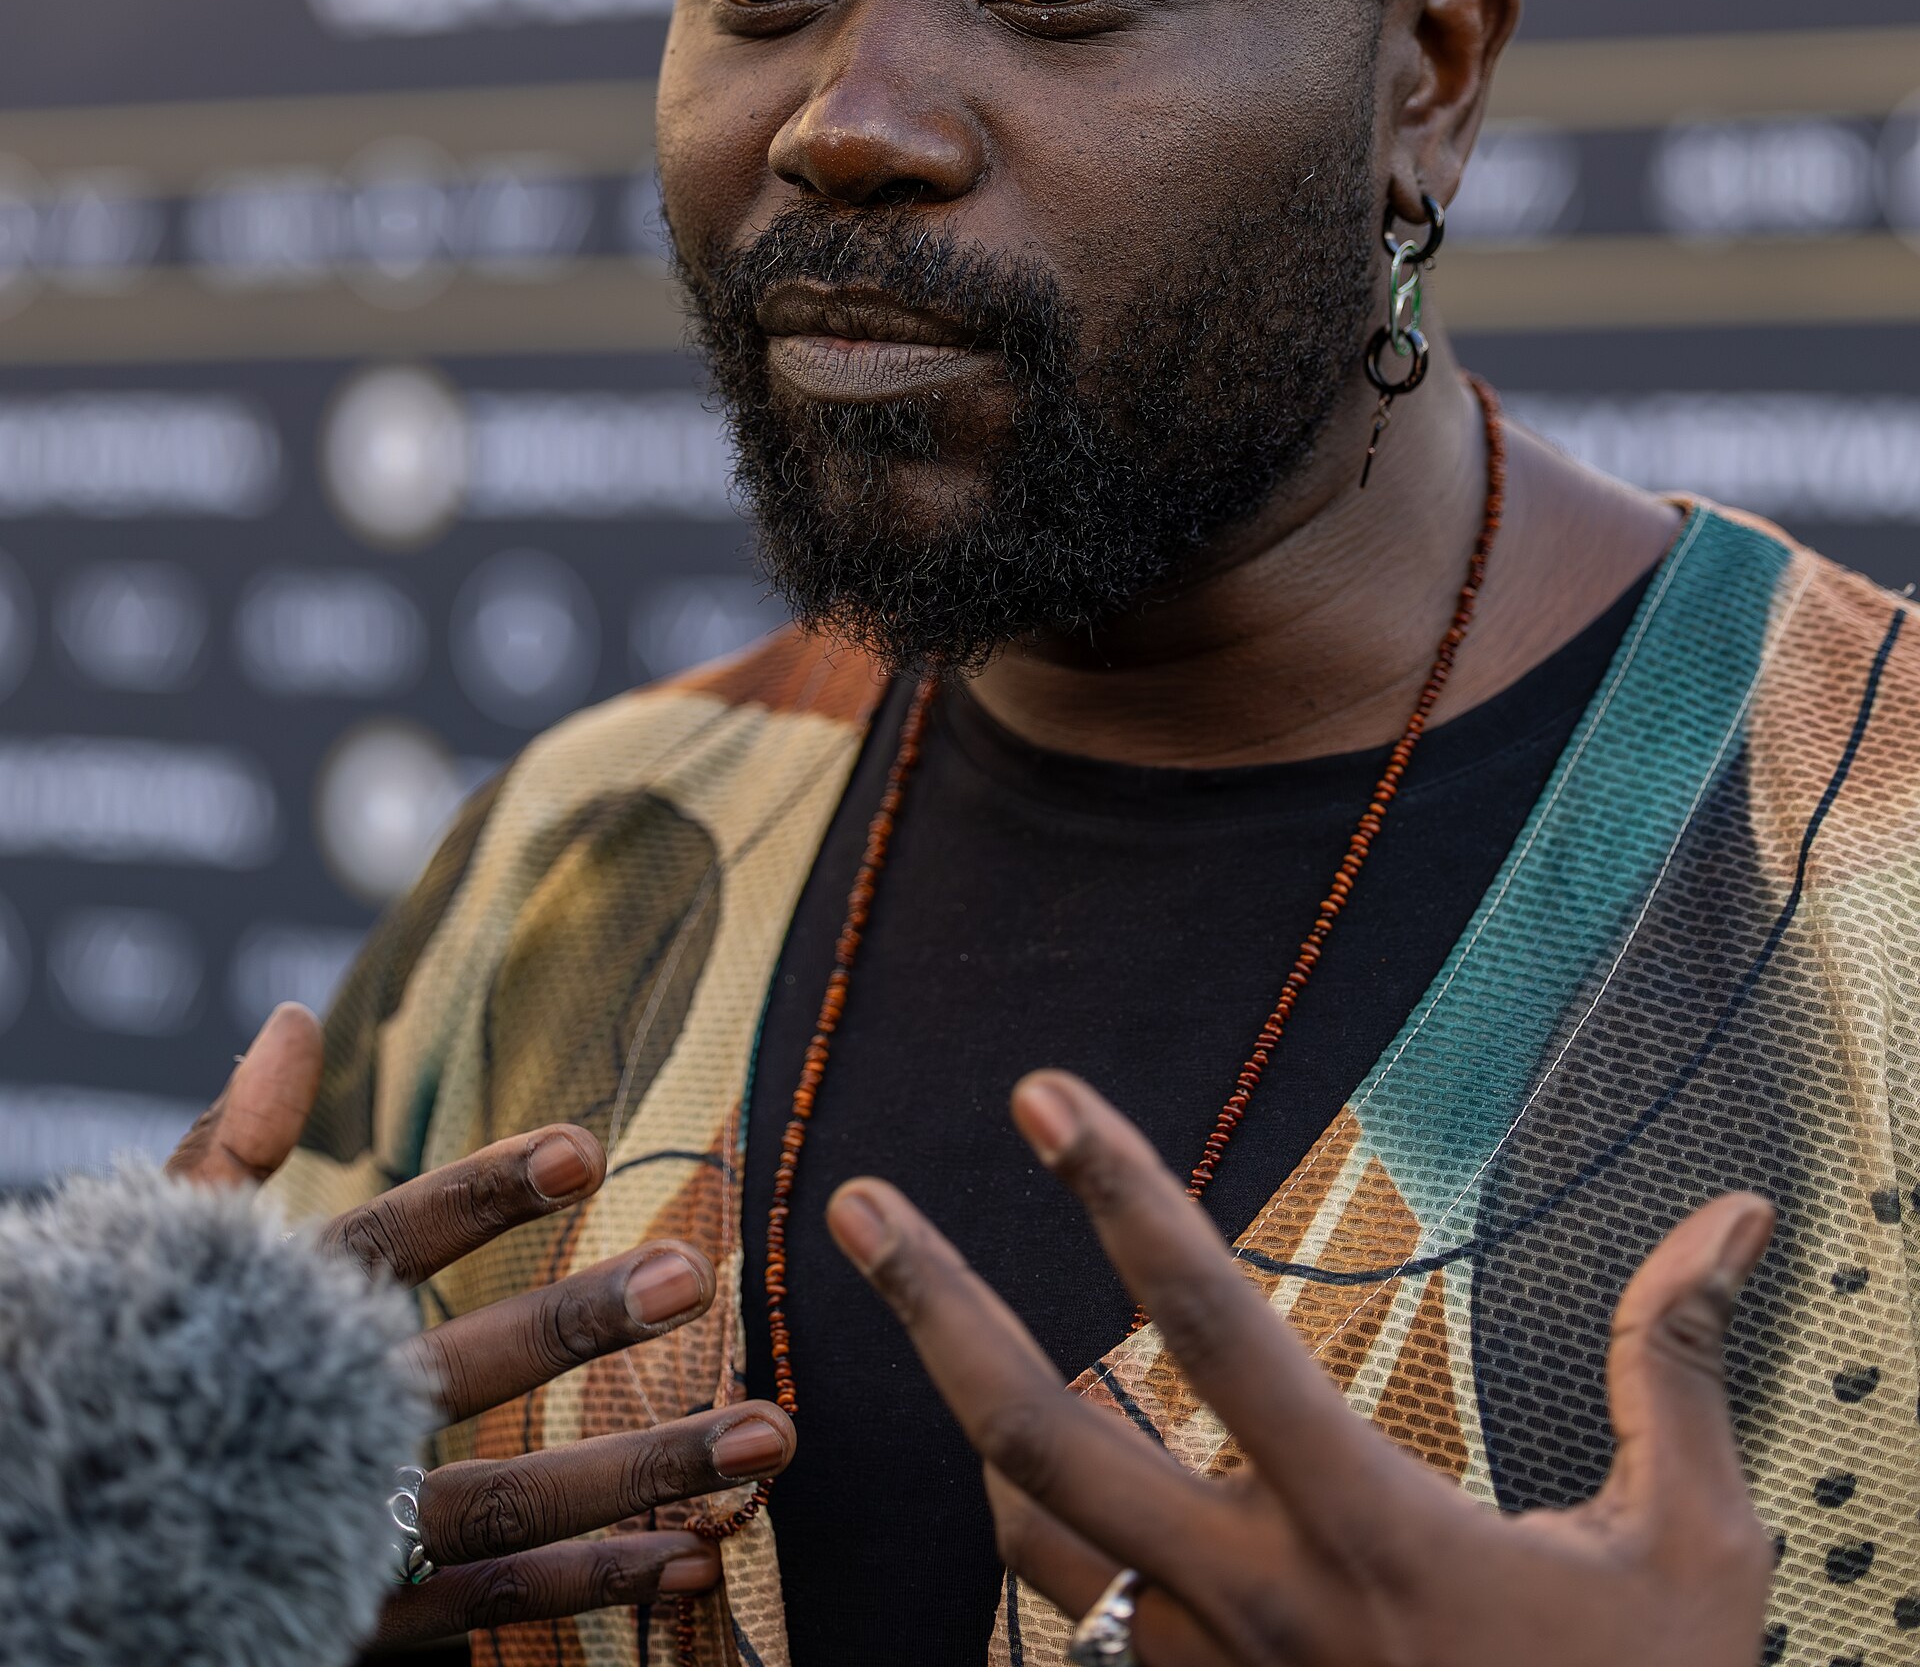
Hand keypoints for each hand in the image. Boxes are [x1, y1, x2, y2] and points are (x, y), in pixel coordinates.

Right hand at [171, 1006, 793, 1645]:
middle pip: (458, 1377)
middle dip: (579, 1325)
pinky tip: (697, 1550)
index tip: (579, 1146)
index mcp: (270, 1325)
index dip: (476, 1197)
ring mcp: (334, 1537)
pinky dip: (591, 1583)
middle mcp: (308, 1431)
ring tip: (770, 1433)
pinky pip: (487, 1607)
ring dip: (643, 1472)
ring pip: (506, 1509)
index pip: (381, 1245)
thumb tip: (298, 1020)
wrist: (68, 1538)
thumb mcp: (162, 1255)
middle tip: (692, 1273)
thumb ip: (234, 1144)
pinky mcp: (355, 1621)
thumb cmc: (129, 1368)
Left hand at [826, 1069, 1774, 1666]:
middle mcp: (1255, 1607)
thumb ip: (1676, 1366)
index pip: (1215, 1329)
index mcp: (1368, 1531)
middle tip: (858, 1203)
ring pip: (1032, 1543)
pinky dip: (1042, 1558)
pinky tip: (1042, 1500)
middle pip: (1046, 1436)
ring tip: (949, 1331)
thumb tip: (1732, 1215)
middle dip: (936, 1306)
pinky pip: (1073, 1646)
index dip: (1126, 1200)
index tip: (1046, 1100)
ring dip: (988, 1426)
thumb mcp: (1691, 1555)